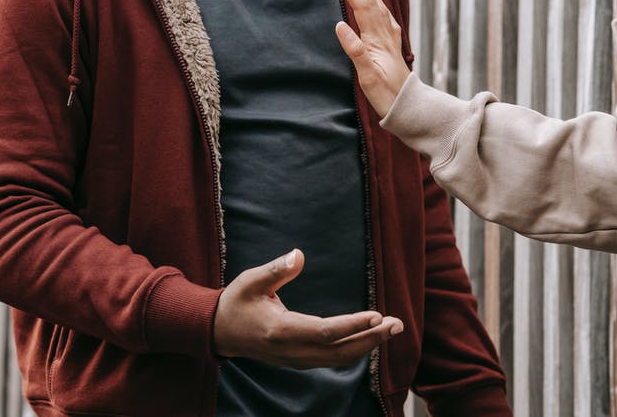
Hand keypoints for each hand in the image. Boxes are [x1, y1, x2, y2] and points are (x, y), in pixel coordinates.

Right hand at [213, 249, 402, 369]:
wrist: (218, 332)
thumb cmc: (236, 302)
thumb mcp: (250, 280)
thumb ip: (276, 269)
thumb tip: (299, 254)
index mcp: (280, 331)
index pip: (325, 332)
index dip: (353, 325)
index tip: (376, 314)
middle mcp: (291, 350)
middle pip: (340, 351)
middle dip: (372, 338)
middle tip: (398, 324)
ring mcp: (296, 360)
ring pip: (339, 358)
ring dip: (367, 345)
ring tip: (391, 329)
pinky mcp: (299, 361)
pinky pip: (333, 359)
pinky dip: (354, 349)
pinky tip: (370, 337)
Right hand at [329, 0, 411, 116]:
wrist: (408, 104)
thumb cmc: (385, 94)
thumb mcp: (367, 76)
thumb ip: (355, 50)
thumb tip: (340, 25)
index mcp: (376, 38)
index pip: (360, 5)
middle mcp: (385, 32)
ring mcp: (389, 36)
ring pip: (375, 3)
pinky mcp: (390, 41)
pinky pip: (381, 13)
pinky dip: (373, 0)